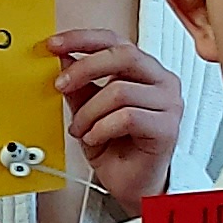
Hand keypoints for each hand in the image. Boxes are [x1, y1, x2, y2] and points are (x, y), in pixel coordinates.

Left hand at [53, 31, 184, 209]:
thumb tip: (60, 59)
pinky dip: (101, 129)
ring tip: (81, 129)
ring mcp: (169, 103)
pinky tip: (96, 138)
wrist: (131, 183)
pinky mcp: (168, 127)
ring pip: (119, 90)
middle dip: (83, 69)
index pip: (115, 40)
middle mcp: (161, 81)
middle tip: (59, 85)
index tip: (53, 45)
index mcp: (143, 70)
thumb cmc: (114, 146)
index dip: (82, 39)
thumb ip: (79, 85)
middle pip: (122, 55)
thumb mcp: (87, 110)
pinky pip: (126, 117)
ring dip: (88, 112)